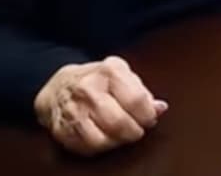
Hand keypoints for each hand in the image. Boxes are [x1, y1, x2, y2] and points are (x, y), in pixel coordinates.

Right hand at [33, 56, 167, 155]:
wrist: (60, 85)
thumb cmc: (100, 80)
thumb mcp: (124, 75)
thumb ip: (143, 91)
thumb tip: (160, 108)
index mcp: (109, 72)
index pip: (136, 100)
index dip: (148, 115)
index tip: (149, 118)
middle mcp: (88, 88)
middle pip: (119, 122)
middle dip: (134, 131)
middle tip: (137, 130)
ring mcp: (73, 109)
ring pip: (102, 139)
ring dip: (118, 141)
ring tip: (121, 134)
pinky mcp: (61, 128)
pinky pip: (87, 147)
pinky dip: (101, 147)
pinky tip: (105, 138)